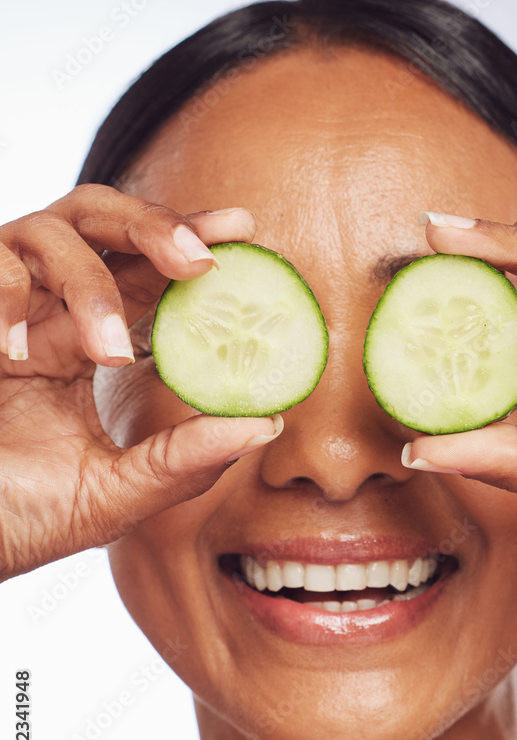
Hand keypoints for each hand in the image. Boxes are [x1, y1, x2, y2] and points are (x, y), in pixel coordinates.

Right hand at [0, 185, 281, 578]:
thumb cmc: (20, 518)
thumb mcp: (114, 494)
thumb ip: (185, 460)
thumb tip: (268, 425)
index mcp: (86, 343)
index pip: (146, 274)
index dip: (192, 244)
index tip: (244, 229)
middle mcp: (47, 312)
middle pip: (102, 220)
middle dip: (155, 225)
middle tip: (201, 259)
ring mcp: (2, 309)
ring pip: (48, 232)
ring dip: (89, 284)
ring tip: (109, 353)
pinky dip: (9, 298)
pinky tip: (18, 356)